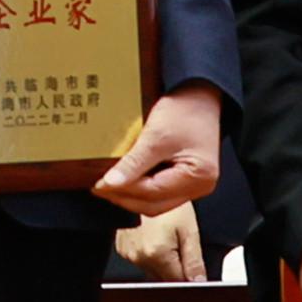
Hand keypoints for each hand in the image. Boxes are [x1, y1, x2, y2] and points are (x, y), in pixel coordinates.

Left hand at [94, 82, 223, 216]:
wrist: (201, 96)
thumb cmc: (183, 111)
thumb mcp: (156, 136)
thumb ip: (134, 163)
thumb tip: (110, 184)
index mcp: (197, 177)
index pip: (152, 193)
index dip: (123, 190)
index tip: (100, 184)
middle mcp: (200, 187)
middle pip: (154, 205)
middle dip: (126, 198)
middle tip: (100, 188)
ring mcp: (195, 186)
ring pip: (157, 202)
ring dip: (132, 196)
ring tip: (109, 185)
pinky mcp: (187, 180)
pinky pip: (161, 193)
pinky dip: (143, 189)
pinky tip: (126, 180)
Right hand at [113, 206, 205, 281]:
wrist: (141, 181)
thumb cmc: (166, 201)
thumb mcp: (188, 228)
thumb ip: (193, 259)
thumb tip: (198, 280)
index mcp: (156, 253)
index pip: (177, 282)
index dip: (189, 276)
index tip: (192, 264)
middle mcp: (138, 256)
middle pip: (163, 278)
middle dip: (174, 267)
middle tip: (179, 242)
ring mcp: (127, 252)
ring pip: (151, 269)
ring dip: (161, 260)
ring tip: (165, 234)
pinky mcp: (121, 246)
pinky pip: (140, 258)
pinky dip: (149, 252)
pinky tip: (153, 234)